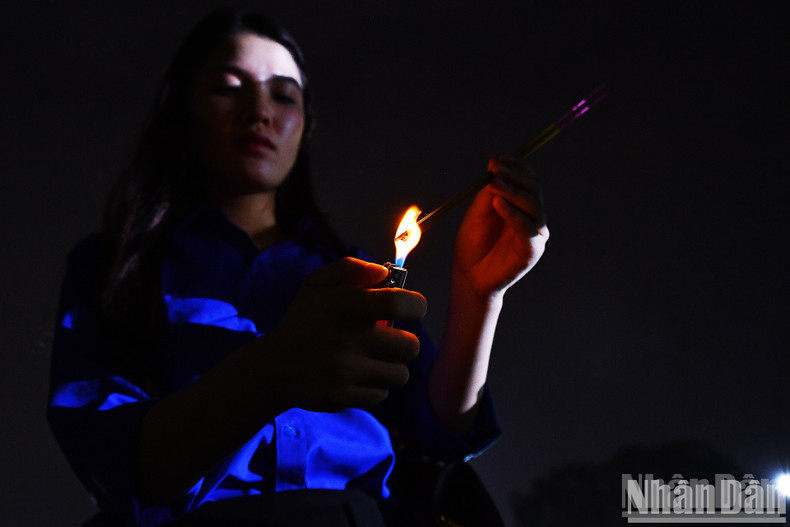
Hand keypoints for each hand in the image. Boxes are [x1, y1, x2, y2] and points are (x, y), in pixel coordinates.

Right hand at [264, 257, 426, 411]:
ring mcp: (345, 372)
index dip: (415, 305)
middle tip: (388, 339)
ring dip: (392, 366)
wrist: (272, 367)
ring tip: (375, 359)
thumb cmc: (303, 320)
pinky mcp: (342, 397)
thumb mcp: (317, 284)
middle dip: (405, 341)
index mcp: (346, 307)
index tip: (411, 308)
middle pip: (411, 346)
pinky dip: (375, 386)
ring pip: (400, 374)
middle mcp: (348, 340)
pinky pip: (381, 394)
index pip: (401, 305)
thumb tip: (384, 273)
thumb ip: (351, 269)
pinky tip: (359, 376)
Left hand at [452, 154, 548, 299]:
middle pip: (534, 188)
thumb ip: (488, 193)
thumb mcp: (477, 213)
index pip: (527, 179)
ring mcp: (535, 233)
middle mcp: (532, 217)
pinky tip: (498, 204)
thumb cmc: (472, 245)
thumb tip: (495, 168)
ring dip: (513, 190)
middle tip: (495, 168)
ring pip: (533, 204)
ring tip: (493, 183)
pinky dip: (512, 212)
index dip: (516, 166)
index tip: (498, 158)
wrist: (469, 277)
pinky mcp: (532, 250)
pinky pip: (527, 227)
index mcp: (520, 206)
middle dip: (515, 175)